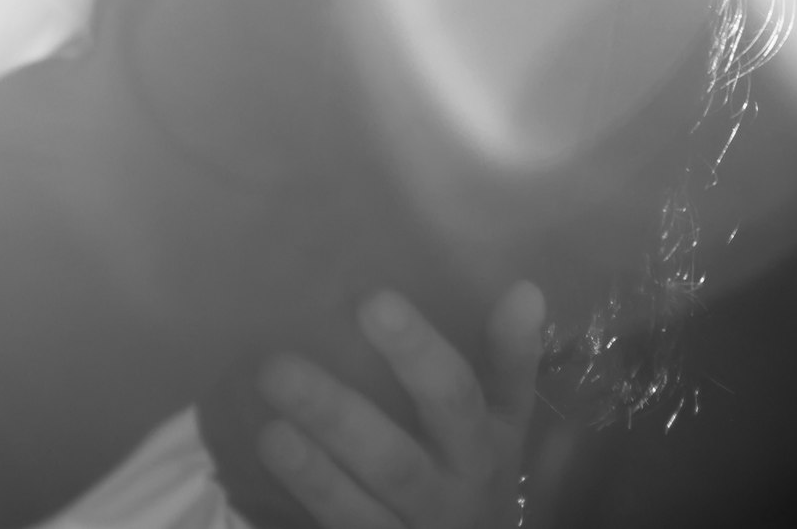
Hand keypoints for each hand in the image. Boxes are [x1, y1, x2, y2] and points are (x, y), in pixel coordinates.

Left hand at [258, 282, 546, 528]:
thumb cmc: (476, 470)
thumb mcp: (502, 421)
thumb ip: (508, 359)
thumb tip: (525, 289)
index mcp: (483, 448)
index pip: (455, 395)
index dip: (419, 352)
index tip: (374, 301)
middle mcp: (450, 495)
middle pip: (395, 460)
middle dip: (338, 418)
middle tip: (278, 368)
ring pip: (359, 511)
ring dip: (314, 475)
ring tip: (270, 433)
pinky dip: (310, 504)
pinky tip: (270, 470)